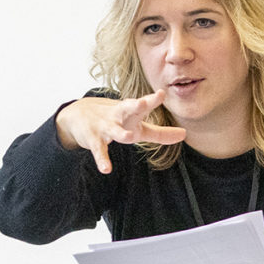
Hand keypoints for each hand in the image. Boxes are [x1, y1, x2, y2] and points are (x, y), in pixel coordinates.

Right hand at [54, 92, 189, 173]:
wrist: (78, 115)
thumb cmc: (115, 119)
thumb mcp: (138, 126)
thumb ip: (160, 132)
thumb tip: (185, 134)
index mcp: (132, 112)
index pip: (144, 105)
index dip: (153, 100)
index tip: (161, 93)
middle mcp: (119, 116)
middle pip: (128, 109)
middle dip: (135, 105)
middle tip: (142, 102)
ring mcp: (106, 127)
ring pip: (114, 130)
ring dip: (119, 133)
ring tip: (127, 137)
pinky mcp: (94, 140)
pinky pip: (99, 151)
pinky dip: (102, 160)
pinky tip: (106, 169)